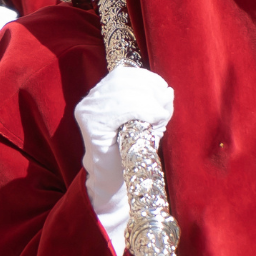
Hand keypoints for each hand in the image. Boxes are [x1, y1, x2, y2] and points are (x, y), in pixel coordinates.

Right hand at [73, 65, 173, 255]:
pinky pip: (122, 108)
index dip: (148, 79)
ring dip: (150, 102)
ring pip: (125, 92)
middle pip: (125, 80)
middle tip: (164, 108)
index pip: (125, 73)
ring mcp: (88, 110)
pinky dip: (143, 111)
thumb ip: (156, 105)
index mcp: (102, 94)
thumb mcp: (147, 123)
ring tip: (160, 117)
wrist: (116, 182)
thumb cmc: (132, 152)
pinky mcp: (91, 124)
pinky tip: (153, 122)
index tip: (164, 93)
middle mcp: (91, 99)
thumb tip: (167, 91)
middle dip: (151, 90)